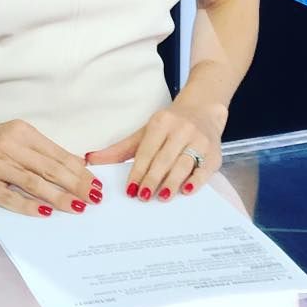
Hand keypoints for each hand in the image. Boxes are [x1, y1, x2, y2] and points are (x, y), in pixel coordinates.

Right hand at [0, 118, 101, 217]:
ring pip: (34, 183)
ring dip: (59, 197)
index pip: (57, 153)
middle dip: (76, 185)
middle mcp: (9, 145)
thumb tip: (75, 165)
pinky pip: (10, 198)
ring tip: (78, 207)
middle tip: (95, 198)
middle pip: (49, 168)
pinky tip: (45, 214)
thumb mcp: (13, 138)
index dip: (79, 170)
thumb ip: (40, 151)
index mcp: (21, 132)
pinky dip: (29, 206)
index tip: (96, 183)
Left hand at [86, 97, 224, 201]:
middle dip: (152, 179)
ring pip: (183, 164)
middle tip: (143, 197)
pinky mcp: (214, 153)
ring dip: (172, 182)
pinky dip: (195, 181)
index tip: (130, 190)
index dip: (137, 171)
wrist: (204, 109)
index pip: (146, 151)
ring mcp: (199, 140)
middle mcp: (181, 129)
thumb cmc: (170, 125)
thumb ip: (121, 149)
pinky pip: (204, 170)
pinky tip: (185, 191)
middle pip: (164, 158)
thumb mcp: (146, 132)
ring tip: (161, 197)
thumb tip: (91, 160)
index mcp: (161, 123)